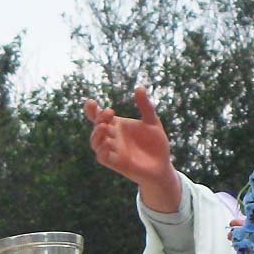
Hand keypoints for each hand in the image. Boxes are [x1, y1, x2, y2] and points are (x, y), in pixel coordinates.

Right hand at [85, 86, 179, 211]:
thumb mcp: (152, 122)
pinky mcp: (116, 163)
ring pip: (95, 142)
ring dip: (96, 134)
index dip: (92, 110)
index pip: (99, 117)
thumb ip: (145, 106)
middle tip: (110, 113)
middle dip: (98, 119)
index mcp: (118, 126)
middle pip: (97, 127)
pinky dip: (101, 150)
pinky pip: (102, 157)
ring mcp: (113, 151)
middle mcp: (113, 138)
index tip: (91, 102)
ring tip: (104, 126)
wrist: (162, 165)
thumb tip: (139, 88)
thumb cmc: (156, 144)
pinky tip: (107, 142)